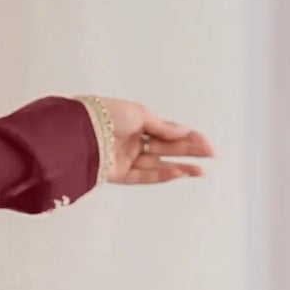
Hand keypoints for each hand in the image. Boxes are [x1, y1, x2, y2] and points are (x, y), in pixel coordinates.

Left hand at [99, 98, 215, 184]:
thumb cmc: (105, 114)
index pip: (168, 131)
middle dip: (189, 151)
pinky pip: (143, 176)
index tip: (207, 144)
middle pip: (166, 148)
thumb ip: (162, 126)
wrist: (79, 130)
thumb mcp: (139, 113)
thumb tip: (183, 131)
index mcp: (136, 122)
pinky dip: (161, 175)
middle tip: (210, 155)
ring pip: (158, 165)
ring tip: (199, 171)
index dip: (188, 137)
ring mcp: (125, 158)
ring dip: (180, 167)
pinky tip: (178, 173)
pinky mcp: (118, 174)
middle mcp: (132, 140)